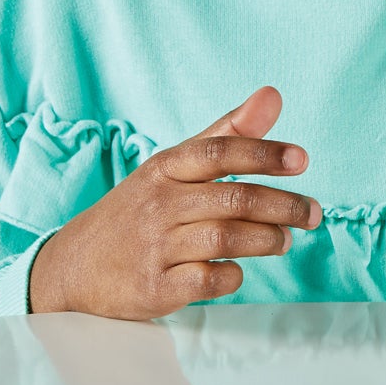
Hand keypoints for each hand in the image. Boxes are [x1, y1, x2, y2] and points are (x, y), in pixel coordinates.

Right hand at [27, 87, 318, 320]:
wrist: (71, 268)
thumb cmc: (137, 211)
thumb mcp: (172, 167)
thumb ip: (225, 134)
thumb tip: (273, 95)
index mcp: (164, 169)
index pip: (218, 152)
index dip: (263, 153)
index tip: (302, 160)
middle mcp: (158, 205)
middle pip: (233, 200)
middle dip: (284, 206)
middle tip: (313, 213)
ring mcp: (154, 248)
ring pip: (226, 240)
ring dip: (267, 240)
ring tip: (286, 240)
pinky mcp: (154, 288)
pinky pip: (207, 281)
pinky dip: (232, 276)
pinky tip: (238, 270)